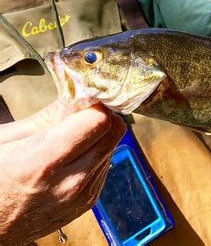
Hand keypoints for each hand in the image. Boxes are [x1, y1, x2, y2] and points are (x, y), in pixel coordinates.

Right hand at [0, 100, 125, 243]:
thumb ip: (47, 116)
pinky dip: (95, 155)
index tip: (85, 100)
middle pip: (115, 132)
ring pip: (113, 146)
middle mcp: (70, 182)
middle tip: (83, 114)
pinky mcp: (89, 201)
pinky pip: (105, 165)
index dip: (95, 105)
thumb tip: (78, 95)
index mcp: (43, 162)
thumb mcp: (6, 139)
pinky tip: (72, 158)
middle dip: (102, 117)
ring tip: (72, 139)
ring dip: (100, 137)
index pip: (99, 121)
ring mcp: (83, 195)